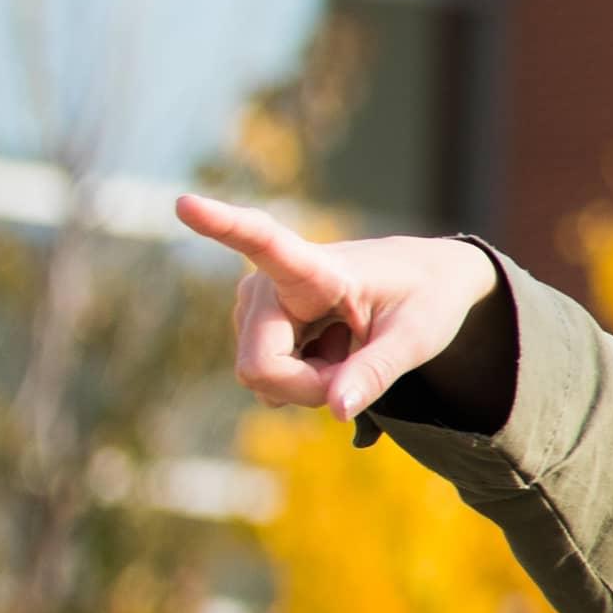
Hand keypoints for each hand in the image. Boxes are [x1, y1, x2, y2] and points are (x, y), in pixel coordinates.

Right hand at [176, 191, 496, 422]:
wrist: (427, 283)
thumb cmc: (426, 300)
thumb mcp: (417, 338)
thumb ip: (376, 372)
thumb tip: (333, 409)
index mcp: (314, 266)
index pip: (263, 242)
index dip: (221, 225)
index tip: (185, 203)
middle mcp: (269, 282)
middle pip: (260, 366)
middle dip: (307, 388)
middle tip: (355, 367)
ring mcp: (256, 306)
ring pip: (264, 379)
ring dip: (310, 384)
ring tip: (346, 347)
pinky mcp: (253, 328)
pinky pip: (269, 381)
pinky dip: (304, 382)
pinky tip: (329, 353)